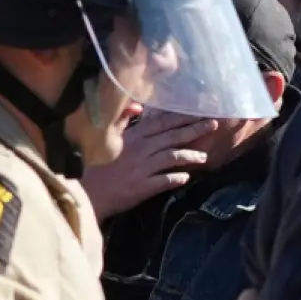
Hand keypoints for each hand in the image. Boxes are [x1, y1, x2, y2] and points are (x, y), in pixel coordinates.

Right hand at [81, 112, 217, 221]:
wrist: (88, 192)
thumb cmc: (96, 164)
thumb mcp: (107, 138)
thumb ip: (122, 120)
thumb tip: (138, 107)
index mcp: (132, 136)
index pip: (161, 123)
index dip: (182, 117)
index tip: (199, 112)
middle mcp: (140, 149)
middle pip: (172, 137)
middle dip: (194, 130)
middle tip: (213, 125)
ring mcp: (142, 168)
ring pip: (172, 158)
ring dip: (190, 156)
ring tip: (204, 157)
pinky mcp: (143, 187)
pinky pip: (164, 181)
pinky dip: (176, 178)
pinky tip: (186, 177)